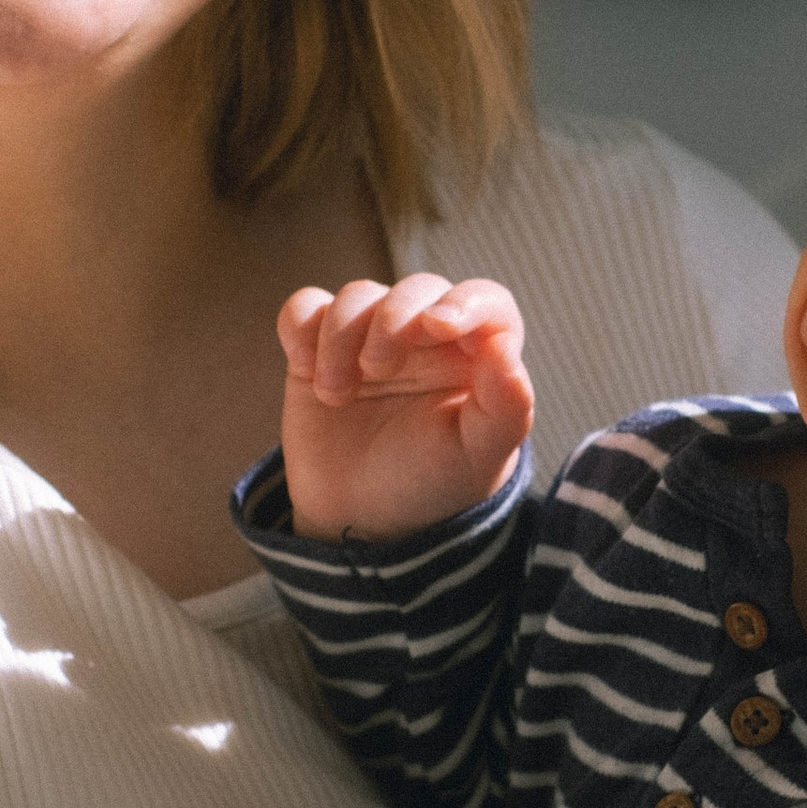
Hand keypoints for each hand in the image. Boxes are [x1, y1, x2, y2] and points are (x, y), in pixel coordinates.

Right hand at [276, 276, 532, 540]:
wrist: (361, 519)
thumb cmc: (430, 484)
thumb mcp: (477, 455)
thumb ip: (506, 404)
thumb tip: (504, 346)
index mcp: (476, 355)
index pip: (485, 301)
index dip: (464, 302)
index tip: (438, 326)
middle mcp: (426, 337)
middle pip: (416, 288)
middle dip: (394, 320)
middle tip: (378, 371)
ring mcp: (370, 337)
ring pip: (358, 295)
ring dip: (341, 336)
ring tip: (337, 395)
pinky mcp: (320, 346)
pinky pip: (306, 307)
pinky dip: (300, 327)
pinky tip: (306, 369)